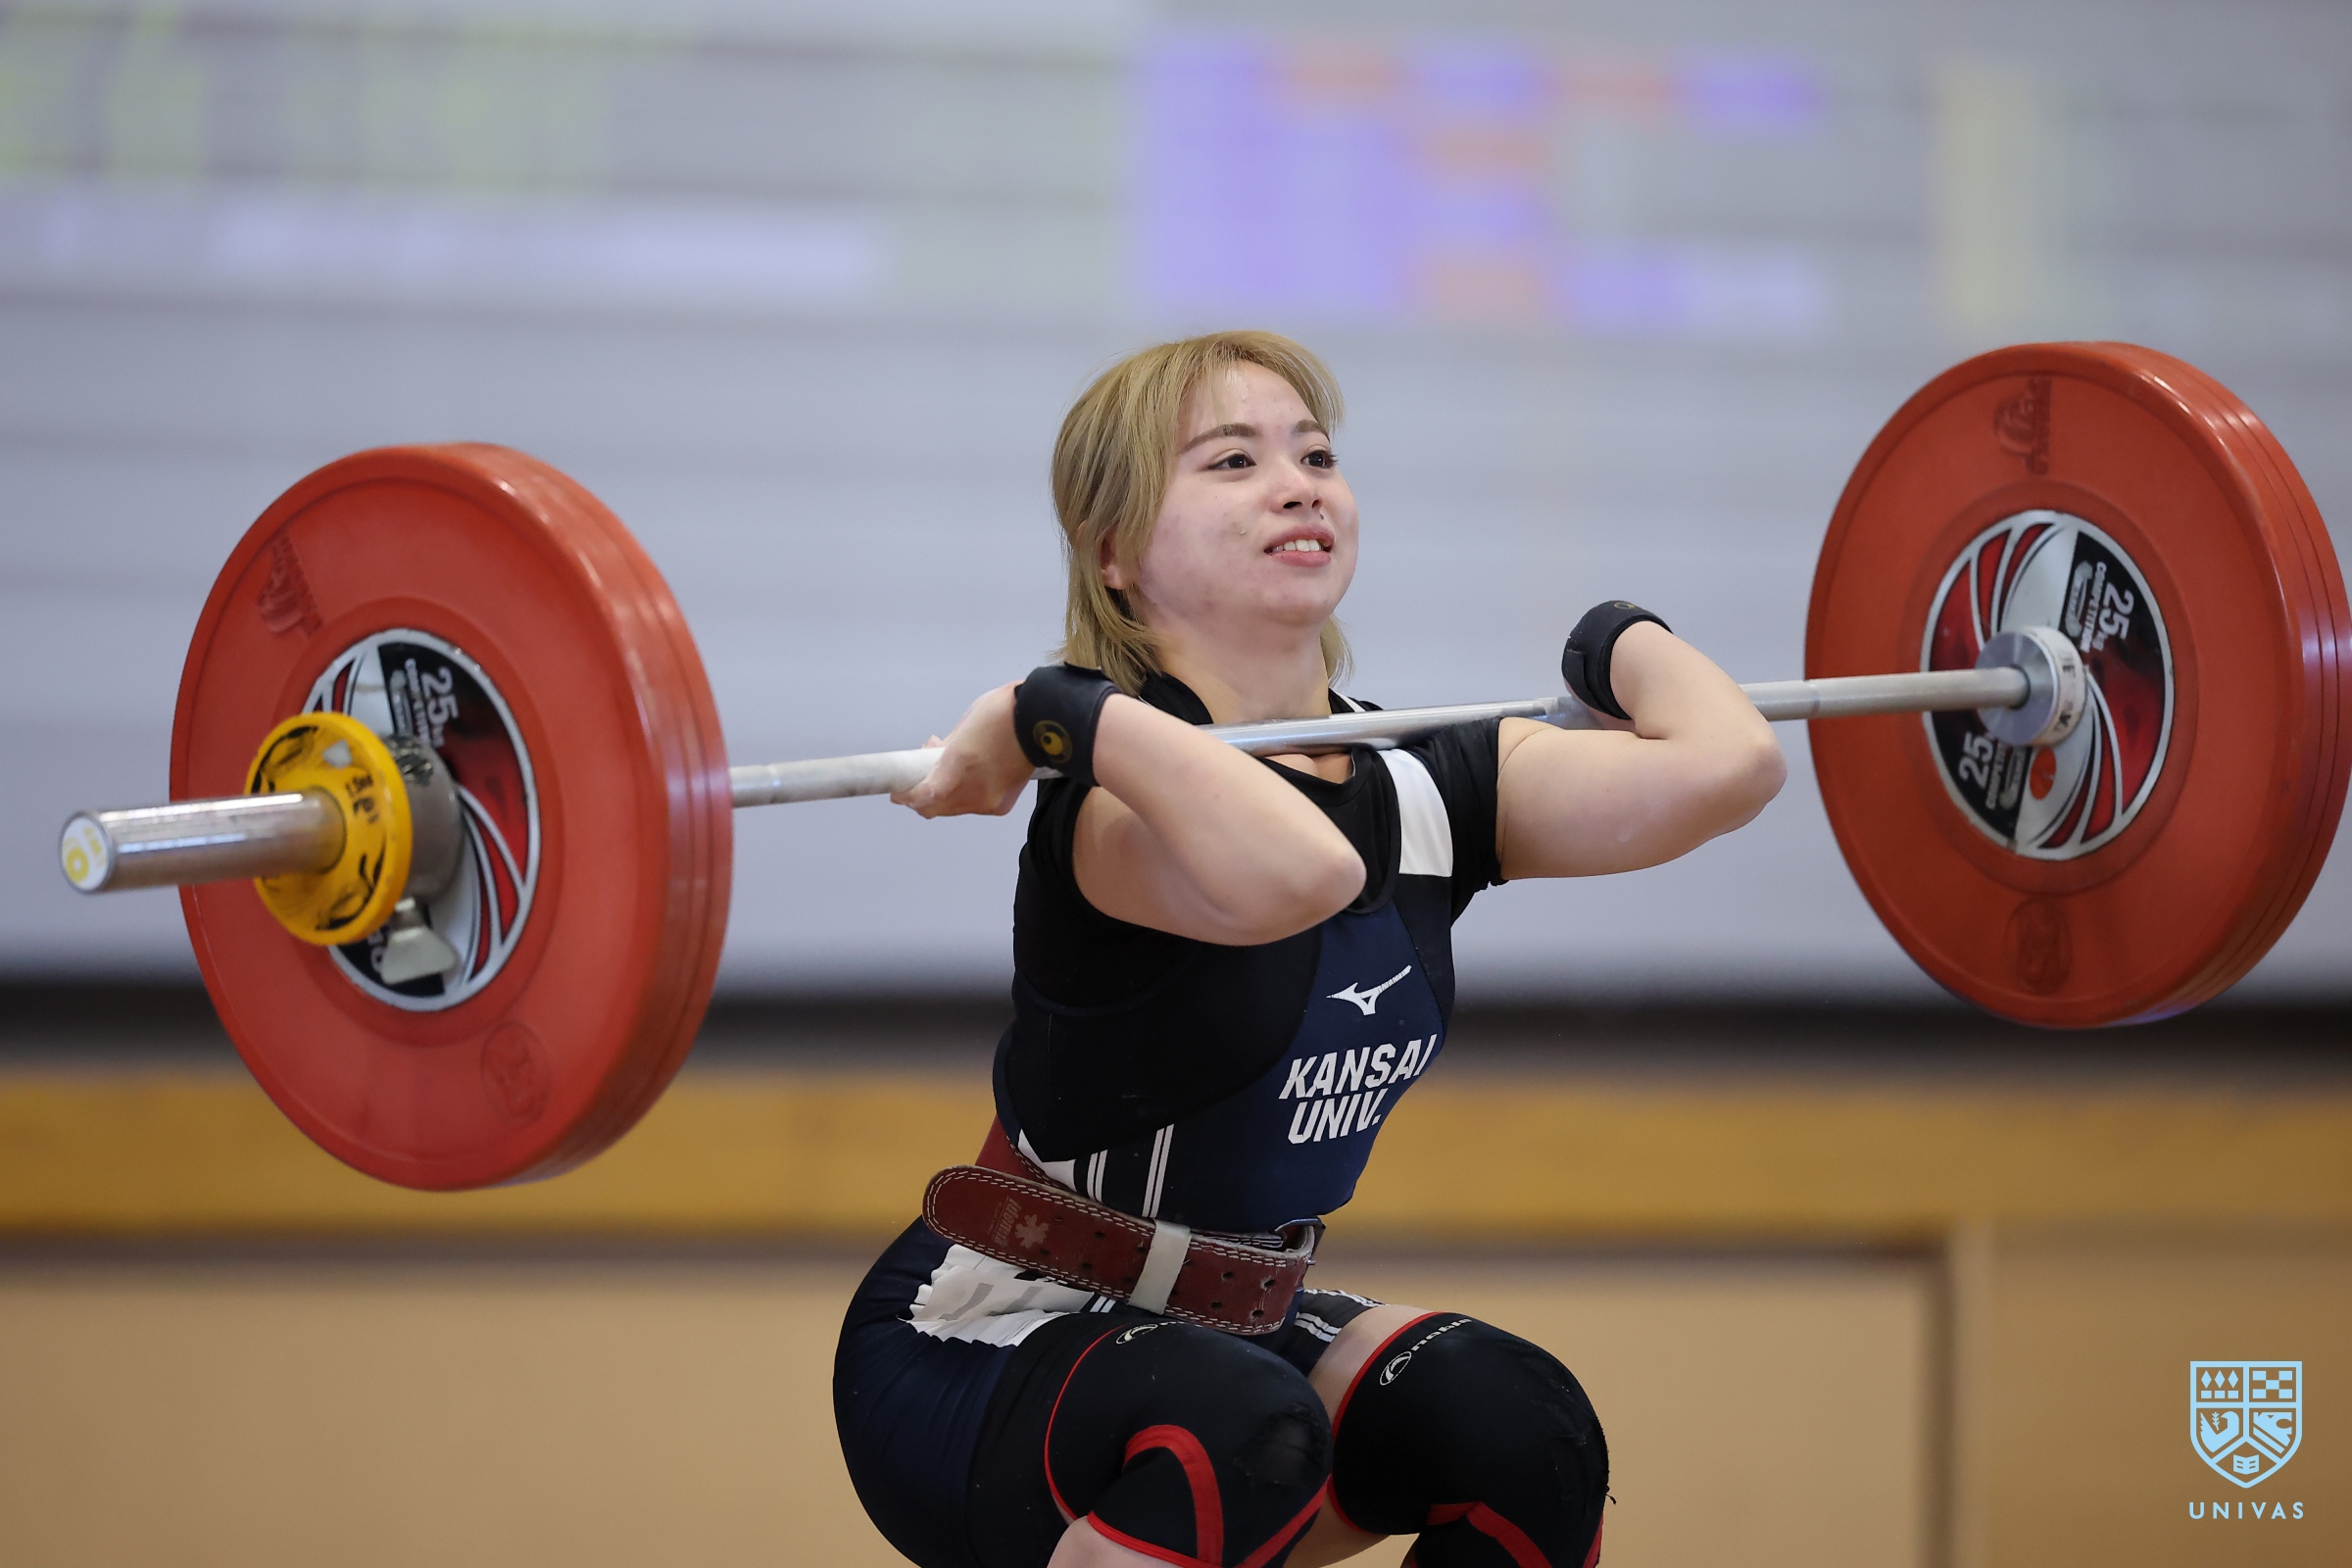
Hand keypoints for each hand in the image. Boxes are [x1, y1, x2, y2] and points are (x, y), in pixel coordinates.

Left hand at [894, 683, 1033, 817]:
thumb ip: (945, 749)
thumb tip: (934, 756)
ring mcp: (989, 800)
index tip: (898, 792)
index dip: (907, 797)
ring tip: (950, 771)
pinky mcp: (1002, 805)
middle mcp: (973, 790)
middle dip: (923, 795)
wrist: (1042, 719)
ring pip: (953, 809)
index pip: (925, 796)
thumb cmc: (1005, 713)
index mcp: (959, 765)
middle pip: (936, 808)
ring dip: (944, 795)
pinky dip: (966, 796)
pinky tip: (971, 776)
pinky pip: (973, 806)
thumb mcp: (964, 726)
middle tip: (920, 777)